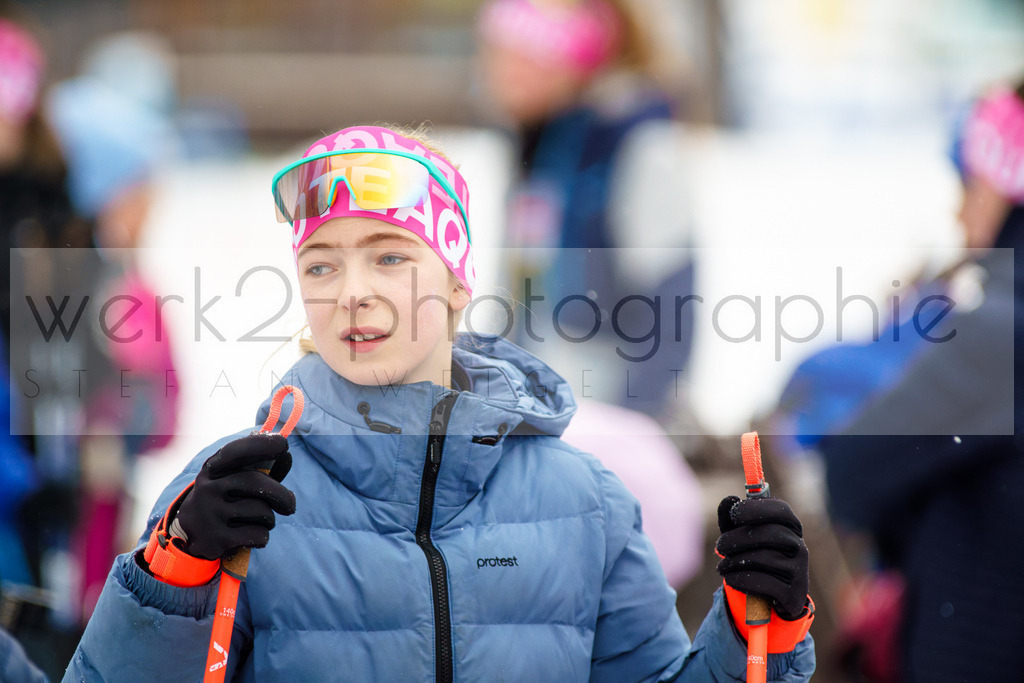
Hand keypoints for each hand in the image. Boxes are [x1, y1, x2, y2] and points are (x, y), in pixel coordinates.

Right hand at [174, 433, 295, 560]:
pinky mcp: (216, 538)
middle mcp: (208, 488)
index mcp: (212, 470)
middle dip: (282, 495)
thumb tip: (287, 457)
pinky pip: (257, 534)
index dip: (261, 444)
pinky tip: (254, 537)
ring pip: (261, 511)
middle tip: (290, 505)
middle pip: (256, 483)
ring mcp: (210, 514)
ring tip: (262, 521)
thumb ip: (257, 467)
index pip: (235, 451)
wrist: (188, 537)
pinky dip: (263, 536)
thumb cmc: (223, 500)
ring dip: (270, 519)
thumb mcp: (230, 479)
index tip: (284, 444)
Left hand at [715, 495, 808, 619]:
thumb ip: (732, 517)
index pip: (781, 510)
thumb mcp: (742, 535)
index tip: (734, 513)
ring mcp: (799, 570)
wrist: (771, 598)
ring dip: (734, 562)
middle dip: (736, 538)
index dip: (756, 508)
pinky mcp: (794, 593)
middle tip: (719, 546)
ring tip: (722, 566)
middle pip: (768, 533)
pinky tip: (730, 578)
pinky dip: (741, 579)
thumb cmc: (754, 556)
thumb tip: (728, 500)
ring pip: (763, 558)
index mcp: (790, 527)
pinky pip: (765, 582)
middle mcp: (799, 546)